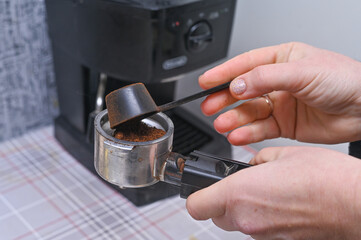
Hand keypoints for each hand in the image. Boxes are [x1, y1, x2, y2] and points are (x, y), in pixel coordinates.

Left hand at [186, 147, 360, 239]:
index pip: (195, 205)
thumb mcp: (281, 154)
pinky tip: (278, 204)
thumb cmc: (324, 179)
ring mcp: (263, 236)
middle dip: (220, 200)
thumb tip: (249, 166)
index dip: (195, 194)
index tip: (201, 187)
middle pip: (215, 215)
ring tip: (264, 192)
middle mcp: (248, 220)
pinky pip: (257, 230)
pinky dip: (261, 218)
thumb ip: (256, 160)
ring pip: (237, 223)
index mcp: (240, 194)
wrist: (355, 203)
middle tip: (237, 185)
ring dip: (242, 209)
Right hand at [199, 42, 360, 144]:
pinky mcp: (284, 124)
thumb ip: (265, 78)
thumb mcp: (302, 72)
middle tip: (208, 106)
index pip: (245, 65)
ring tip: (222, 124)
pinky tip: (238, 134)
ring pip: (250, 111)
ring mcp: (280, 104)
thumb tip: (237, 85)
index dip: (223, 73)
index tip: (205, 82)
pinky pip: (261, 128)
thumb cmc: (344, 81)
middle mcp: (278, 82)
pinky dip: (248, 132)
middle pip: (243, 90)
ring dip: (234, 118)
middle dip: (224, 99)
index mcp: (281, 60)